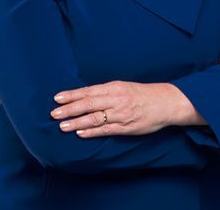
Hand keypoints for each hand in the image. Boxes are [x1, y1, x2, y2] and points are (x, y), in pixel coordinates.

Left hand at [50, 80, 183, 137]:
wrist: (165, 102)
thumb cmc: (142, 94)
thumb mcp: (123, 87)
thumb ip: (105, 92)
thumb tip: (84, 95)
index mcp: (114, 87)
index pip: (88, 91)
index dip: (72, 95)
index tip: (57, 98)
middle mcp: (116, 99)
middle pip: (88, 104)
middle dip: (70, 109)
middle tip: (53, 113)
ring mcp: (121, 114)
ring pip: (95, 118)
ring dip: (77, 122)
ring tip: (62, 125)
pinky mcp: (127, 127)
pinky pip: (106, 130)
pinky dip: (92, 132)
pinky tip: (80, 133)